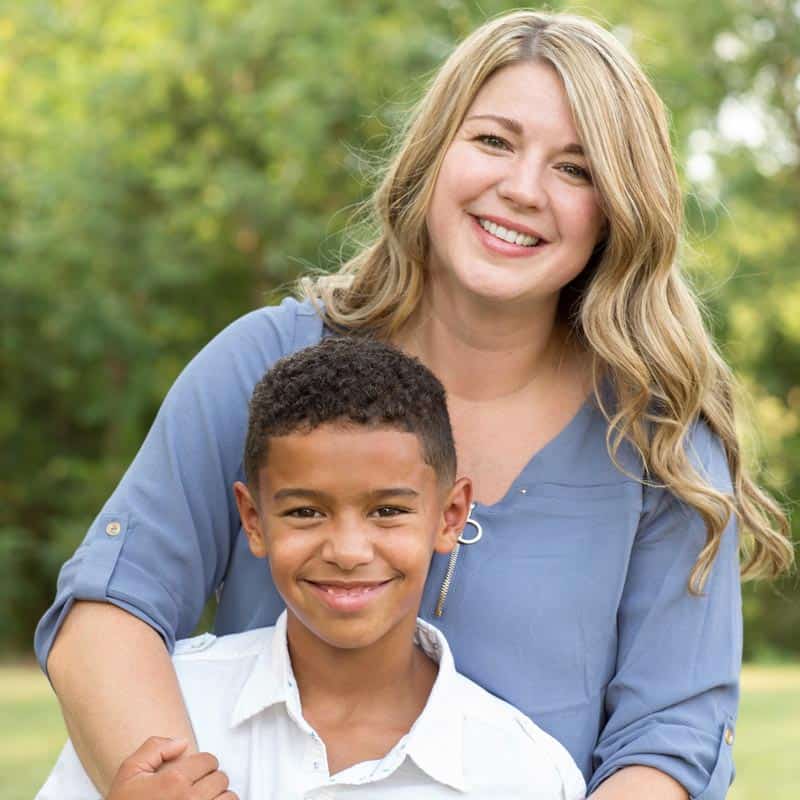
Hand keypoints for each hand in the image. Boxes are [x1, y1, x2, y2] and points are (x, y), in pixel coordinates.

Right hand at [106, 736, 237, 799]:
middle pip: (220, 778)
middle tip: (195, 785)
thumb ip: (154, 748)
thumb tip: (181, 743)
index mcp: (174, 782)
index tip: (193, 770)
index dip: (200, 763)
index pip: (209, 760)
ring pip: (228, 797)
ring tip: (203, 798)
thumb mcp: (129, 772)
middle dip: (208, 779)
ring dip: (218, 796)